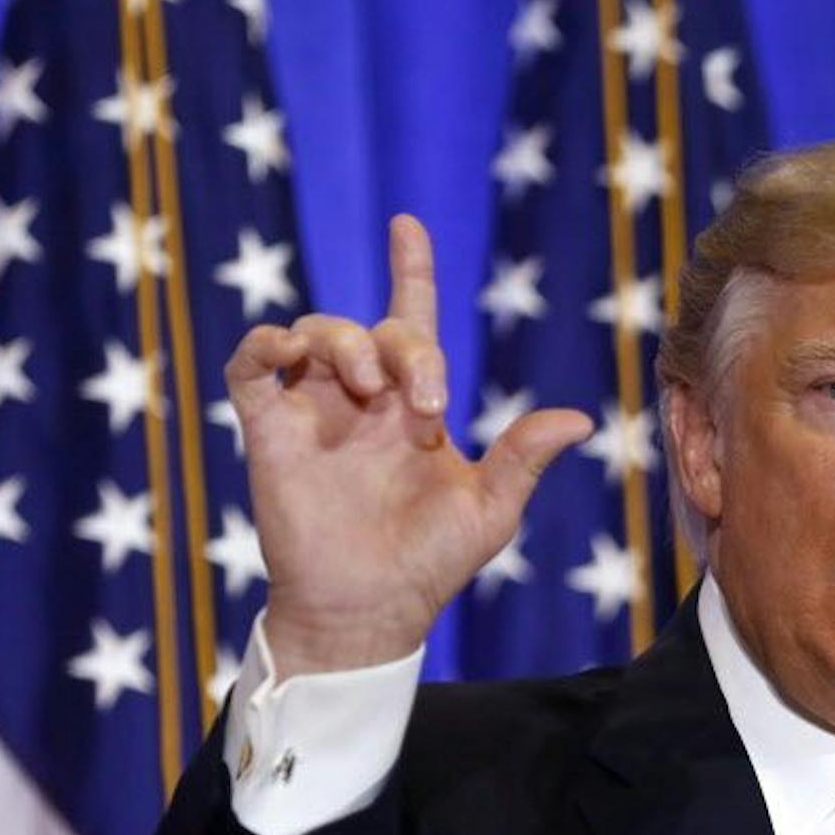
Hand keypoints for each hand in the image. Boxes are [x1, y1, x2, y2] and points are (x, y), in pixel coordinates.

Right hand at [225, 214, 592, 677]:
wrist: (369, 609)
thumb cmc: (430, 563)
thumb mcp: (490, 509)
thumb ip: (524, 457)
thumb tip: (582, 420)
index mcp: (413, 405)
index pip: (413, 319)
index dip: (410, 270)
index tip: (406, 224)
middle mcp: (362, 400)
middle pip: (377, 328)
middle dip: (406, 348)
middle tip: (425, 405)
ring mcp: (313, 411)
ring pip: (317, 332)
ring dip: (347, 343)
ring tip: (369, 387)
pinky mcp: (269, 431)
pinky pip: (252, 365)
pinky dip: (266, 344)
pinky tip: (290, 351)